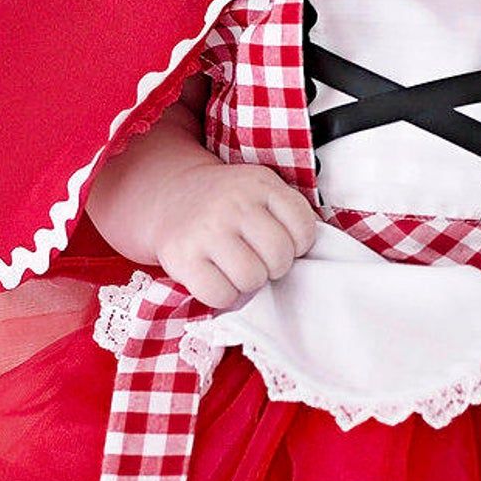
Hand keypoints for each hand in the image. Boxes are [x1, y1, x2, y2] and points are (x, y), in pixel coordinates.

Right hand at [153, 159, 318, 311]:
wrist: (171, 195)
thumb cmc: (227, 205)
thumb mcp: (260, 192)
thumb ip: (286, 215)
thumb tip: (310, 258)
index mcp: (260, 183)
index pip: (304, 228)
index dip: (298, 244)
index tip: (280, 242)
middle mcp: (234, 202)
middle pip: (279, 256)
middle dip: (273, 266)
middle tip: (257, 258)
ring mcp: (207, 229)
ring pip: (252, 278)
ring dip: (248, 283)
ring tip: (237, 269)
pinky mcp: (183, 256)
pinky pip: (221, 295)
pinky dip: (224, 296)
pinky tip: (217, 278)